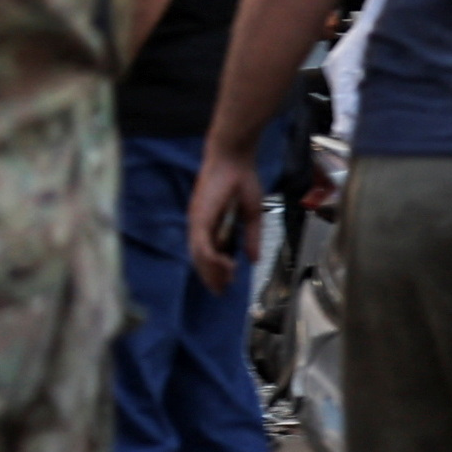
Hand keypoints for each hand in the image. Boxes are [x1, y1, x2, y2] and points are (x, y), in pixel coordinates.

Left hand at [184, 150, 252, 292]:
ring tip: (226, 283)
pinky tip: (225, 266)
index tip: (227, 285)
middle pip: (200, 259)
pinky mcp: (199, 217)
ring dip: (212, 271)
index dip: (215, 271)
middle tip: (222, 292)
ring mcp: (197, 221)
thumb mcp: (251, 215)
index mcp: (209, 224)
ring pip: (199, 255)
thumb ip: (251, 237)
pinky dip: (211, 258)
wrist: (234, 159)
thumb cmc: (242, 181)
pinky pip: (202, 244)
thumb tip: (254, 260)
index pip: (208, 254)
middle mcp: (199, 225)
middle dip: (211, 277)